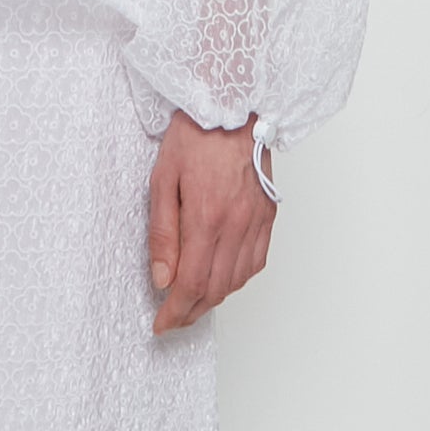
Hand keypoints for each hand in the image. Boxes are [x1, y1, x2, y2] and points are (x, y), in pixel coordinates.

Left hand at [147, 111, 274, 333]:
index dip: (175, 311)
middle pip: (216, 289)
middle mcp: (237, 225)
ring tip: (192, 304)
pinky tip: (222, 280)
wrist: (232, 106)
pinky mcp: (268, 216)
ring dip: (214, 300)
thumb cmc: (194, 136)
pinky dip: (238, 280)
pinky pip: (257, 262)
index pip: (192, 283)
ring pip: (238, 280)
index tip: (161, 324)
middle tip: (172, 320)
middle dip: (192, 312)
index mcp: (207, 217)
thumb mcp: (162, 180)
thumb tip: (162, 278)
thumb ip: (162, 233)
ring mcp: (256, 222)